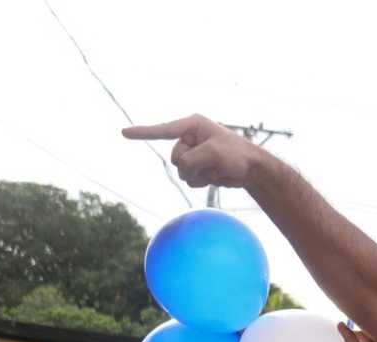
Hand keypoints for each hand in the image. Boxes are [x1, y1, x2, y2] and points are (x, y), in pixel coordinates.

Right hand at [122, 114, 260, 188]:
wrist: (253, 170)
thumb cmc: (237, 155)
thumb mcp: (213, 154)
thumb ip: (191, 160)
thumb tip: (181, 170)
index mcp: (192, 125)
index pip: (163, 130)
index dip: (143, 132)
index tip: (123, 133)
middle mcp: (190, 138)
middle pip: (175, 158)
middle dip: (193, 164)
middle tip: (214, 162)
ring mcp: (193, 154)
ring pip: (181, 171)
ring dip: (199, 174)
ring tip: (217, 169)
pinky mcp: (198, 168)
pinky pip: (189, 179)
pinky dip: (203, 181)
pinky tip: (216, 176)